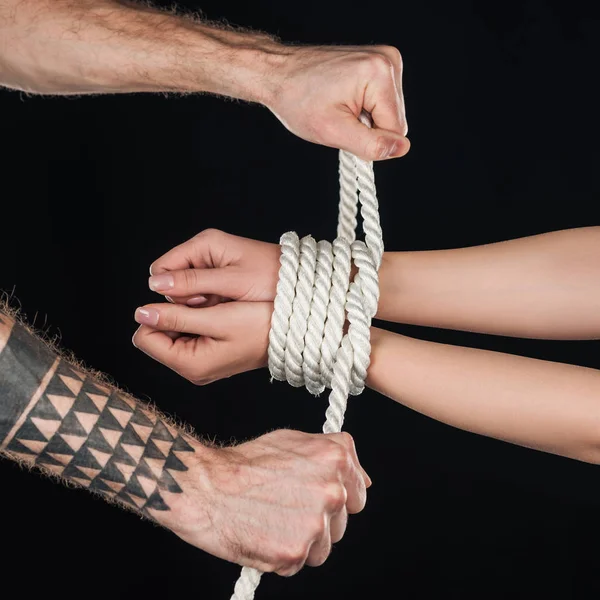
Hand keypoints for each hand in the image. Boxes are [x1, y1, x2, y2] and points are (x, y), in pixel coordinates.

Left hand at [133, 300, 271, 383]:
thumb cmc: (261, 325)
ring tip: (215, 307)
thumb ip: (176, 316)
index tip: (187, 302)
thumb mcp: (217, 318)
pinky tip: (219, 311)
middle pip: (158, 336)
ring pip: (174, 332)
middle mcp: (193, 369)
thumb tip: (140, 313)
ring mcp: (202, 364)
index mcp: (191, 364)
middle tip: (205, 303)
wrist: (292, 334)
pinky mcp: (211, 356)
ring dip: (187, 314)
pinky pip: (190, 333)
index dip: (158, 314)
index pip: (145, 337)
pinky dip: (198, 318)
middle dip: (174, 314)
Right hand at [147, 228, 279, 306]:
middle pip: (172, 279)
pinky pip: (201, 295)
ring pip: (186, 290)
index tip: (196, 300)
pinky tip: (226, 307)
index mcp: (204, 244)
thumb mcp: (232, 282)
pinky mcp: (220, 279)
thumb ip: (195, 282)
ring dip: (199, 302)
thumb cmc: (271, 278)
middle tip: (212, 302)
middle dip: (186, 296)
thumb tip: (155, 284)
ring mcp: (212, 266)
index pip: (163, 267)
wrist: (299, 283)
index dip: (171, 288)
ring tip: (223, 304)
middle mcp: (205, 252)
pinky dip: (209, 304)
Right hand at [172, 429, 370, 574]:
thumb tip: (365, 481)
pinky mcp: (295, 553)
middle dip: (319, 519)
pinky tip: (262, 533)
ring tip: (271, 519)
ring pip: (323, 547)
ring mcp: (315, 524)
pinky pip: (298, 562)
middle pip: (341, 521)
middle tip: (283, 506)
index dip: (339, 496)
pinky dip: (281, 555)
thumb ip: (332, 457)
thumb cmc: (244, 463)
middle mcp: (332, 491)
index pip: (359, 490)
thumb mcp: (294, 441)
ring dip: (302, 541)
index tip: (317, 496)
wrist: (205, 486)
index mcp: (335, 459)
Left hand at [266, 45, 408, 160]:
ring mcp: (384, 59)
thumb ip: (371, 144)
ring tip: (338, 107)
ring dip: (364, 119)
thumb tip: (402, 148)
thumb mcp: (333, 131)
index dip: (369, 140)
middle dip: (367, 128)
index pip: (396, 129)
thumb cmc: (297, 99)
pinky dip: (362, 108)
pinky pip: (381, 102)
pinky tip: (342, 99)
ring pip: (388, 113)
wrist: (277, 74)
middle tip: (338, 118)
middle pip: (394, 120)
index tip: (343, 128)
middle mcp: (388, 60)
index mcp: (380, 74)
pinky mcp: (377, 62)